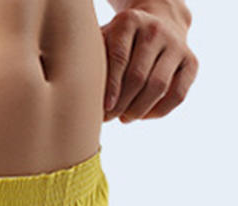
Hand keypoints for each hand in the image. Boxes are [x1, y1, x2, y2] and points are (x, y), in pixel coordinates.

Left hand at [100, 6, 198, 122]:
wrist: (156, 25)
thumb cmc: (119, 44)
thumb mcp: (102, 43)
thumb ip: (92, 63)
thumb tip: (80, 99)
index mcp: (129, 22)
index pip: (118, 59)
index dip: (110, 88)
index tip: (103, 109)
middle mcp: (156, 29)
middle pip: (137, 77)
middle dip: (121, 104)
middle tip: (109, 118)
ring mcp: (177, 44)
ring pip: (157, 87)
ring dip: (138, 110)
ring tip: (124, 119)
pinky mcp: (191, 61)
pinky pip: (177, 94)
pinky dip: (159, 111)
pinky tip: (143, 116)